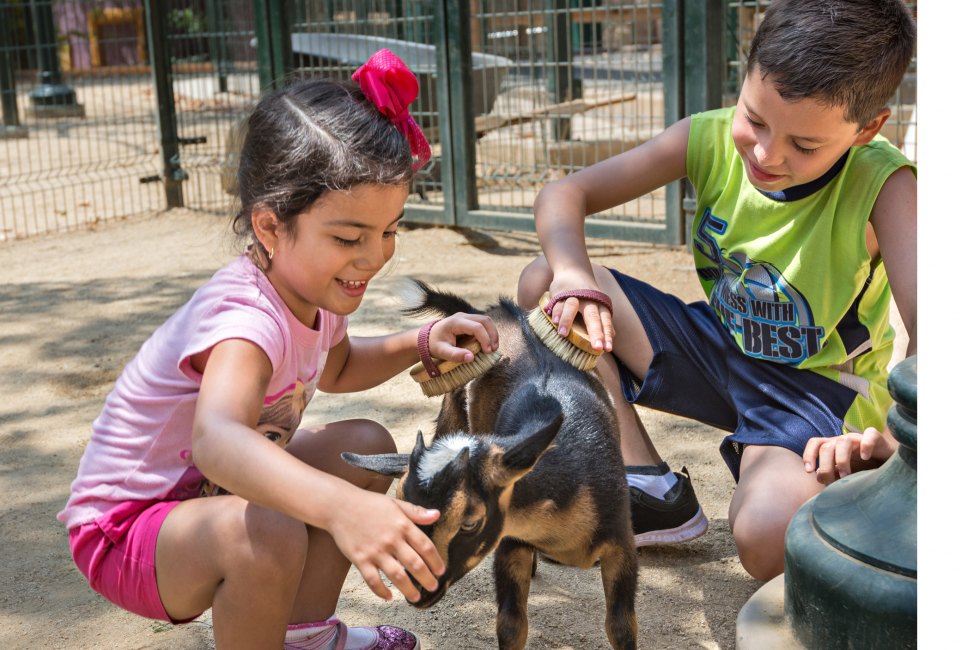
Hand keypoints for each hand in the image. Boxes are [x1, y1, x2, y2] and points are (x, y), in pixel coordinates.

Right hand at [326, 490, 444, 601]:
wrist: (339, 505)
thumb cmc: (369, 504)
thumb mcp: (395, 504)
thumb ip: (416, 512)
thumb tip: (437, 515)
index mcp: (402, 525)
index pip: (426, 547)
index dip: (436, 561)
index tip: (441, 571)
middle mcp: (392, 540)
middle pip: (415, 565)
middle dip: (427, 579)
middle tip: (433, 587)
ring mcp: (376, 551)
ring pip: (397, 576)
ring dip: (409, 590)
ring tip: (416, 597)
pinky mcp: (360, 559)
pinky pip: (373, 581)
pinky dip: (382, 592)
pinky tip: (389, 597)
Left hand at [429, 313, 498, 361]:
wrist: (426, 337)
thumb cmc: (433, 345)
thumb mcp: (441, 352)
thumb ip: (455, 355)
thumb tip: (471, 358)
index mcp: (455, 322)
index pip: (477, 327)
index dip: (485, 339)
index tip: (487, 352)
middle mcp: (462, 316)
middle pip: (484, 320)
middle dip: (492, 334)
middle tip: (493, 350)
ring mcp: (466, 317)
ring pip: (486, 320)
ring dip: (492, 333)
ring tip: (493, 347)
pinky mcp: (468, 321)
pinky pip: (482, 323)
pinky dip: (488, 332)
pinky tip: (488, 343)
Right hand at [547, 278, 614, 351]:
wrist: (573, 269)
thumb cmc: (587, 293)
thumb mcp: (597, 304)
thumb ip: (603, 319)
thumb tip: (613, 336)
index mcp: (600, 304)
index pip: (605, 320)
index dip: (607, 334)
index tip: (607, 348)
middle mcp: (589, 300)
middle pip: (593, 316)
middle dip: (596, 332)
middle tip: (597, 347)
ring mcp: (574, 295)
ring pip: (572, 307)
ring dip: (567, 321)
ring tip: (563, 335)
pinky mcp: (560, 292)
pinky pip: (558, 302)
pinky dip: (556, 311)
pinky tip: (554, 320)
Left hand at [802, 427, 898, 484]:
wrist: (888, 464)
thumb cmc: (863, 469)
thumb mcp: (844, 475)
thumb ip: (831, 475)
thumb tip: (819, 476)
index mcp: (832, 447)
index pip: (815, 443)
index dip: (809, 455)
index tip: (809, 471)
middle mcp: (843, 441)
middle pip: (826, 447)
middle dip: (826, 466)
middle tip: (832, 482)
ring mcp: (859, 438)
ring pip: (843, 440)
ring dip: (842, 459)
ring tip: (847, 475)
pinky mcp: (876, 438)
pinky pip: (870, 434)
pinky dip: (866, 445)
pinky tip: (866, 457)